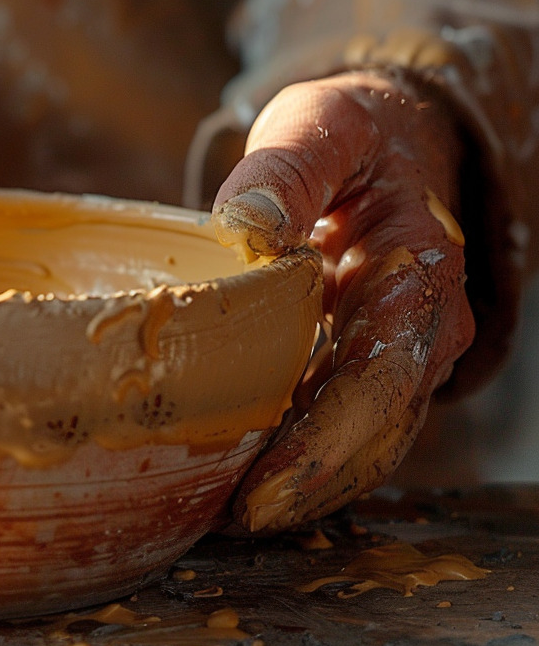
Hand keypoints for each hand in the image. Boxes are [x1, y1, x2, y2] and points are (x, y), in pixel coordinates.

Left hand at [212, 69, 474, 531]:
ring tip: (226, 515)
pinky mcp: (360, 364)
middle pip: (376, 433)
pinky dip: (296, 459)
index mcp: (416, 273)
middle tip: (235, 521)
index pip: (380, 380)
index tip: (265, 488)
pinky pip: (338, 425)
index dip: (326, 445)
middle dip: (311, 486)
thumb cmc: (347, 134)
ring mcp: (395, 355)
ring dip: (304, 487)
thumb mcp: (319, 124)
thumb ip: (287, 168)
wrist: (384, 145)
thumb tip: (249, 227)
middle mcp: (419, 329)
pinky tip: (237, 477)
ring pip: (362, 444)